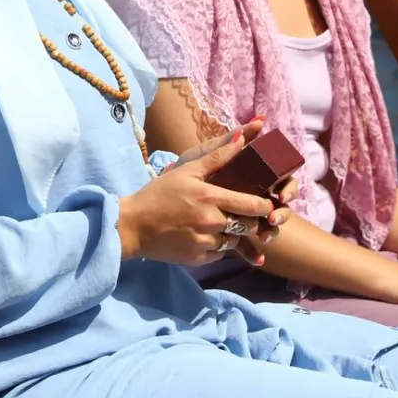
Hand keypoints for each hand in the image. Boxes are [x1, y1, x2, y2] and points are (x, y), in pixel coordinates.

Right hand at [119, 127, 282, 265]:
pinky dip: (217, 247)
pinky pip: (219, 255)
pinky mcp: (198, 259)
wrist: (132, 226)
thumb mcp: (185, 171)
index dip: (265, 205)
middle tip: (243, 214)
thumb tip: (242, 138)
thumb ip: (216, 156)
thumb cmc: (157, 195)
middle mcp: (212, 222)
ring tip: (219, 224)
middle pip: (249, 226)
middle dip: (251, 221)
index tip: (266, 203)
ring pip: (235, 241)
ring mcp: (205, 243)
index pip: (252, 205)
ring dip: (233, 234)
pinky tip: (204, 237)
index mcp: (210, 197)